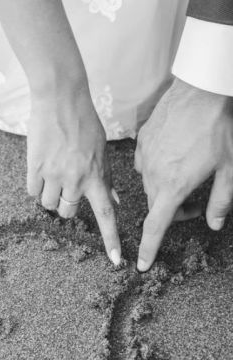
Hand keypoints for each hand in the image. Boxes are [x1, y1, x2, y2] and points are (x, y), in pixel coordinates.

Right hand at [27, 83, 120, 264]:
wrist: (60, 99)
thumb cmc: (85, 123)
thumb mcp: (102, 150)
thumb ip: (106, 179)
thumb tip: (115, 202)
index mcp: (96, 176)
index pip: (106, 215)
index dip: (111, 240)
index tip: (116, 261)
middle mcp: (75, 179)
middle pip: (67, 213)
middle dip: (67, 205)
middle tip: (67, 188)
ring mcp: (53, 175)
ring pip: (48, 205)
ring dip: (51, 196)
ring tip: (53, 176)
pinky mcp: (34, 167)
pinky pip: (32, 192)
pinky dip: (36, 186)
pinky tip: (41, 170)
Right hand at [135, 78, 232, 271]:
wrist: (200, 90)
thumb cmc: (218, 128)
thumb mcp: (230, 168)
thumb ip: (221, 200)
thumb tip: (214, 223)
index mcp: (173, 186)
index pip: (155, 227)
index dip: (148, 248)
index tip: (141, 264)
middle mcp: (153, 175)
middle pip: (156, 206)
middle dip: (172, 211)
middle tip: (194, 201)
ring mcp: (145, 157)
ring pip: (149, 186)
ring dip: (164, 189)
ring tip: (183, 174)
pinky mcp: (142, 142)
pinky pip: (144, 165)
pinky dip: (156, 169)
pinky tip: (171, 156)